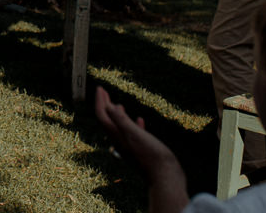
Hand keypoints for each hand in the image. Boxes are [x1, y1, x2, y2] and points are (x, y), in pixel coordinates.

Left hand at [94, 87, 188, 211]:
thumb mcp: (134, 134)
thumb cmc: (151, 155)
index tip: (100, 88)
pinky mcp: (142, 151)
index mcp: (117, 136)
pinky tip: (140, 120)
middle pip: (108, 121)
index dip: (100, 101)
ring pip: (120, 128)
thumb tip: (108, 106)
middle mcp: (121, 142)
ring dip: (117, 115)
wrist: (166, 178)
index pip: (103, 116)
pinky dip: (134, 125)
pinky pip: (134, 135)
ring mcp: (131, 147)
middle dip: (105, 106)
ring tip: (118, 104)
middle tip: (104, 92)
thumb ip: (120, 120)